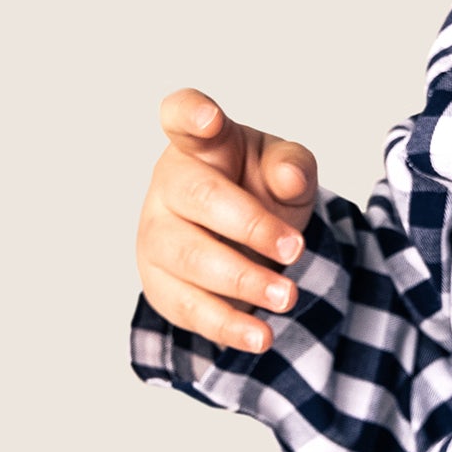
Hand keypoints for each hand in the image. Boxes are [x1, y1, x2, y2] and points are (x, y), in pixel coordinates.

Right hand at [135, 88, 318, 351]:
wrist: (250, 242)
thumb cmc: (260, 192)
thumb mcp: (287, 171)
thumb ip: (293, 166)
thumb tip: (289, 177)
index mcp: (200, 145)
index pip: (181, 116)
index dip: (190, 114)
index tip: (208, 118)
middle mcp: (170, 185)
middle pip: (198, 198)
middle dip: (248, 225)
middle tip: (294, 250)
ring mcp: (157, 235)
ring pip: (188, 257)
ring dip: (241, 280)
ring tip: (288, 296)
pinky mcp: (161, 284)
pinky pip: (189, 308)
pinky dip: (227, 325)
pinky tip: (261, 336)